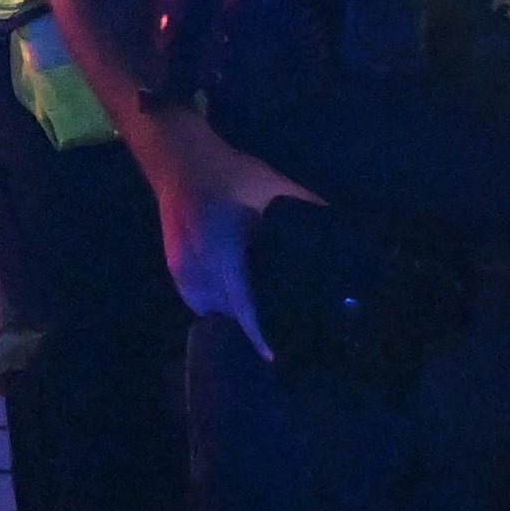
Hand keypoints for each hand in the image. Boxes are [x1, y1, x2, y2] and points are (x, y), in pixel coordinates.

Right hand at [136, 116, 299, 348]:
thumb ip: (302, 202)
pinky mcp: (174, 261)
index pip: (241, 305)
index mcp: (224, 252)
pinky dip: (209, 301)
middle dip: (243, 326)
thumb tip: (335, 217)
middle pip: (223, 312)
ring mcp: (182, 266)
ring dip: (225, 314)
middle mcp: (200, 266)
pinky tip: (227, 298)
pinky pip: (192, 294)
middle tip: (273, 333)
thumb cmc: (224, 169)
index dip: (256, 333)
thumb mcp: (268, 183)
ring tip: (251, 320)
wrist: (177, 155)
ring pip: (205, 306)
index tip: (270, 355)